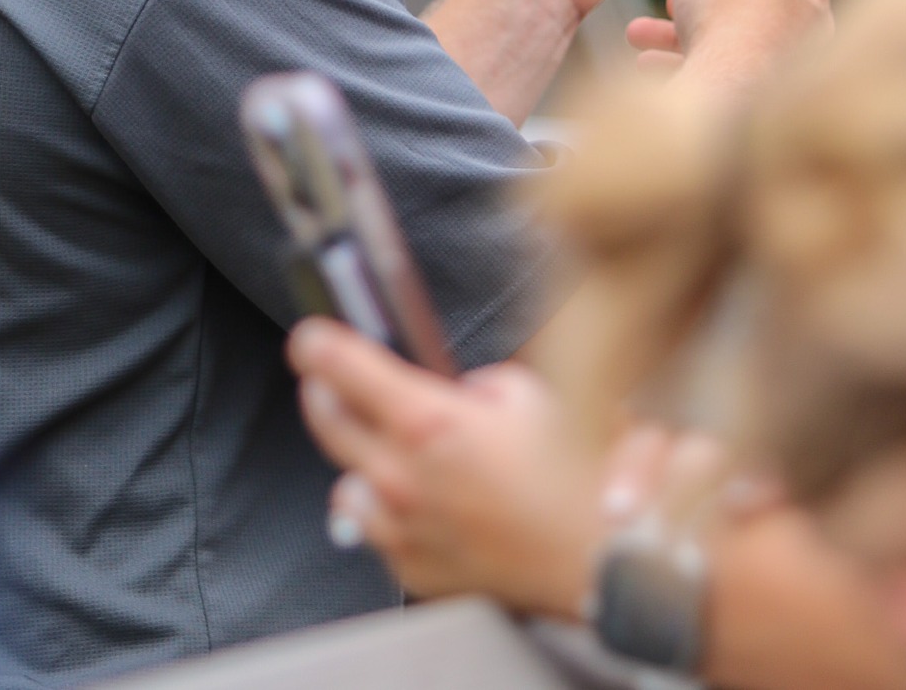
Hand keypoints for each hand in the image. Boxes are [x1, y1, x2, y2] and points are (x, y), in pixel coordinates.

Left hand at [289, 319, 603, 618]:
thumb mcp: (529, 395)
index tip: (308, 338)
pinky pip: (376, 529)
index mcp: (429, 423)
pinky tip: (421, 500)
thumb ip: (478, 385)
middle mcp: (403, 478)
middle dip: (324, 391)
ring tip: (392, 450)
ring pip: (346, 481)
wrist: (598, 558)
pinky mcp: (413, 568)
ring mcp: (403, 529)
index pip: (343, 369)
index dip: (317, 346)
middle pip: (327, 421)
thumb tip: (459, 391)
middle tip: (332, 379)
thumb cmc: (573, 475)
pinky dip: (387, 510)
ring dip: (361, 458)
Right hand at [631, 0, 851, 93]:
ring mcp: (795, 65)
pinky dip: (695, 65)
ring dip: (700, 29)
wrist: (724, 96)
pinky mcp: (770, 97)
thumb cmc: (725, 13)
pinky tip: (652, 65)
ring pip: (746, 37)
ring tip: (653, 28)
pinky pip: (732, 74)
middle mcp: (813, 23)